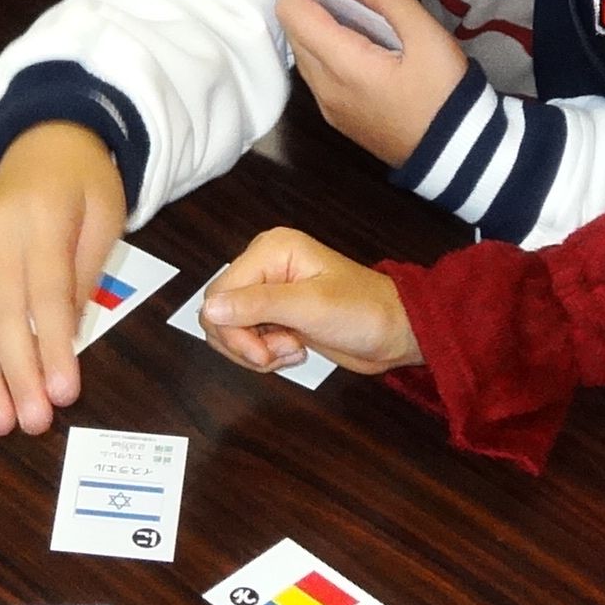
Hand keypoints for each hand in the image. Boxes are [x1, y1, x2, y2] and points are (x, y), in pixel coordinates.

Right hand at [0, 125, 126, 436]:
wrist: (42, 137)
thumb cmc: (84, 181)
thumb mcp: (105, 215)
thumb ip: (85, 272)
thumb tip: (67, 338)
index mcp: (38, 216)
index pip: (46, 292)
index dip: (54, 346)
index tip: (65, 392)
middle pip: (2, 313)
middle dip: (16, 373)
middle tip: (32, 422)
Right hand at [196, 228, 419, 376]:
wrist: (395, 332)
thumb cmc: (365, 311)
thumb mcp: (311, 307)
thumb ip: (258, 305)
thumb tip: (209, 308)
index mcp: (271, 250)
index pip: (220, 294)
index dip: (233, 330)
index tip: (262, 354)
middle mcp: (264, 267)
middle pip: (219, 313)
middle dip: (245, 343)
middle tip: (282, 352)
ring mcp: (268, 292)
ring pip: (229, 330)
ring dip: (256, 351)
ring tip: (292, 350)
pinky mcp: (275, 315)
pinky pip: (247, 339)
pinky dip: (265, 354)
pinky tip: (293, 351)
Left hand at [275, 0, 464, 168]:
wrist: (457, 155)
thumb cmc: (444, 96)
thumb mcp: (428, 39)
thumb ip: (392, 0)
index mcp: (340, 67)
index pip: (292, 11)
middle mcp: (323, 88)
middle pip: (296, 26)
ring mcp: (329, 105)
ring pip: (307, 47)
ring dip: (326, 15)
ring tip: (370, 4)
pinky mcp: (340, 114)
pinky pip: (321, 67)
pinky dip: (333, 39)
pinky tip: (369, 34)